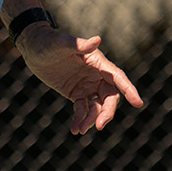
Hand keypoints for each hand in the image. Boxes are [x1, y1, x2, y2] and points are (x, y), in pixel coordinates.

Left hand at [17, 24, 144, 134]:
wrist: (33, 48)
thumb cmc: (48, 41)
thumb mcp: (61, 43)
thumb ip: (80, 45)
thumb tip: (97, 40)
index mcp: (98, 62)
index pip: (117, 77)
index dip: (129, 89)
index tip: (138, 103)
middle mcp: (96, 74)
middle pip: (109, 97)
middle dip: (107, 112)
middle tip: (99, 126)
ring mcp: (87, 85)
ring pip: (97, 106)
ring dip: (92, 119)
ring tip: (79, 130)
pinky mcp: (76, 93)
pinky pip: (83, 109)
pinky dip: (80, 120)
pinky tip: (74, 129)